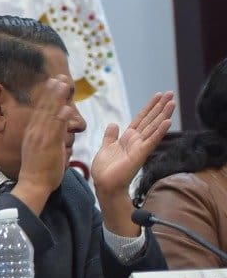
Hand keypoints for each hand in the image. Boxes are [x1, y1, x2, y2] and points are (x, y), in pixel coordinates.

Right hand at [16, 75, 75, 205]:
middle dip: (53, 91)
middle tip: (60, 76)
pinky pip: (55, 130)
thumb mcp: (42, 148)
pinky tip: (66, 108)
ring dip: (56, 99)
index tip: (55, 82)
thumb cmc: (39, 169)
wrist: (33, 184)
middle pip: (45, 107)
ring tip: (63, 85)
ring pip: (49, 114)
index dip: (49, 95)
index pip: (42, 109)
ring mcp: (40, 138)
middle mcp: (35, 131)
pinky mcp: (47, 146)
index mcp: (34, 131)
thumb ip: (51, 136)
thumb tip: (59, 128)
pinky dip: (60, 119)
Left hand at [90, 90, 176, 206]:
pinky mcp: (140, 154)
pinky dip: (159, 131)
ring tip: (172, 102)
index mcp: (128, 138)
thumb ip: (111, 136)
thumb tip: (114, 123)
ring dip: (163, 115)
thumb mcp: (106, 147)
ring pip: (153, 127)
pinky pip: (151, 141)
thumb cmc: (106, 170)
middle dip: (160, 106)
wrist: (105, 185)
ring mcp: (140, 147)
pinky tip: (168, 121)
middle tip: (170, 93)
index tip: (158, 95)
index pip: (141, 118)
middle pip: (150, 120)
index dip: (149, 107)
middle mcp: (137, 141)